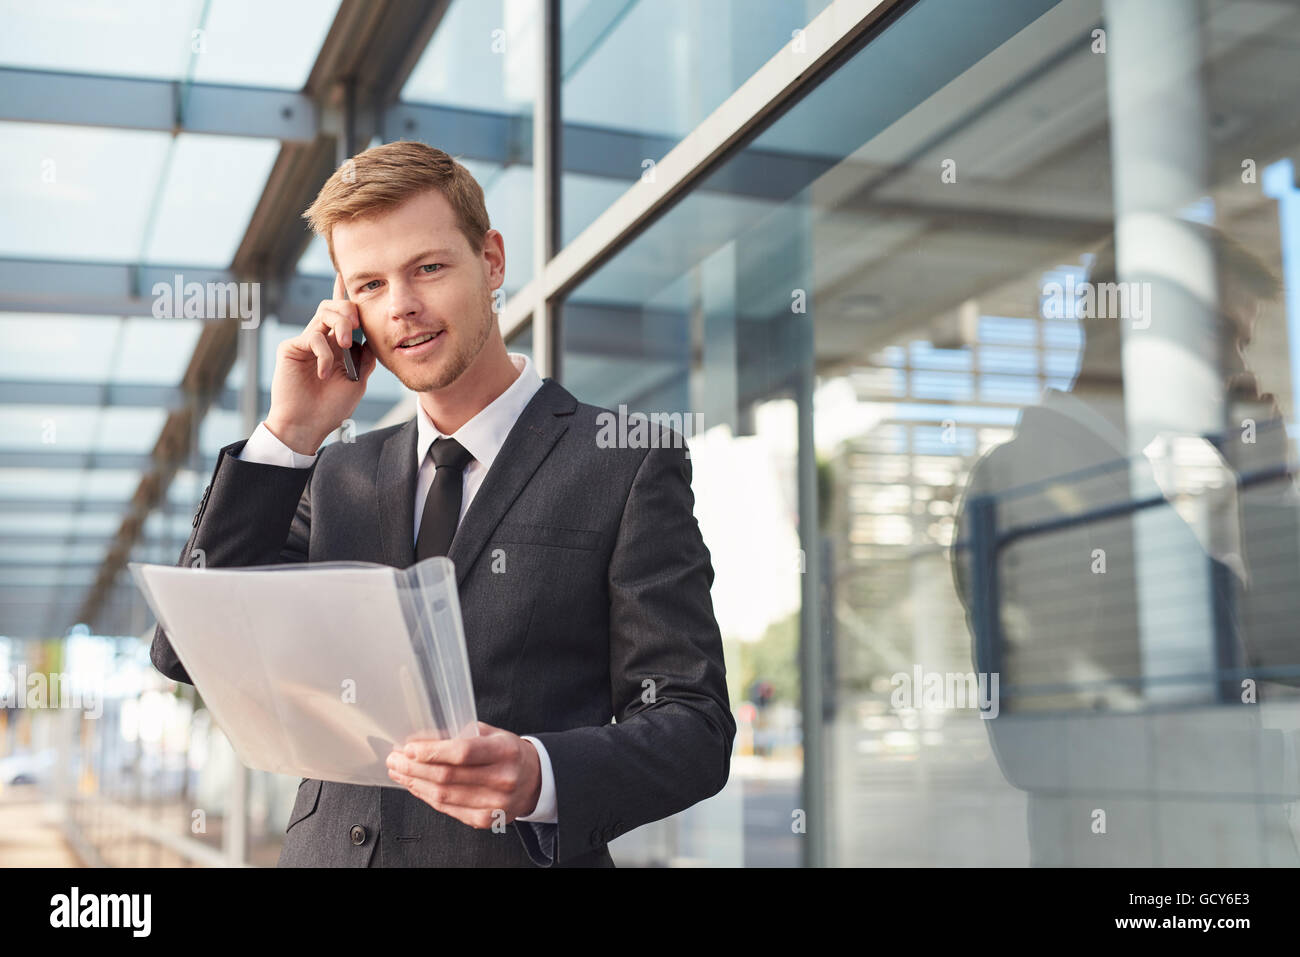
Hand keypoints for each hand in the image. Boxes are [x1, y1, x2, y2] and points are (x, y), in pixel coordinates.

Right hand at [265, 272, 376, 454]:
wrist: (307, 425)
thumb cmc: (331, 408)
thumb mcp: (358, 382)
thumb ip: (365, 358)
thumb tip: (372, 338)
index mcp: (339, 347)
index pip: (344, 316)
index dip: (347, 297)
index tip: (350, 278)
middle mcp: (322, 340)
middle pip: (334, 306)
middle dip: (349, 308)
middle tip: (355, 327)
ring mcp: (306, 342)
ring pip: (324, 313)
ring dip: (340, 323)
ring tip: (345, 345)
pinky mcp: (292, 348)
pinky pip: (313, 336)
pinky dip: (324, 354)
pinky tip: (325, 373)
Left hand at [386, 721, 541, 828]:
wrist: (534, 780)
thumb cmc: (508, 753)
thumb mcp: (492, 734)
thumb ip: (462, 735)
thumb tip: (422, 741)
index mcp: (505, 752)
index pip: (463, 753)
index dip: (432, 752)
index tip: (409, 748)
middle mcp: (502, 779)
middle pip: (448, 776)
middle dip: (415, 768)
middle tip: (396, 760)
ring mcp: (494, 803)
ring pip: (444, 796)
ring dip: (415, 783)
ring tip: (400, 772)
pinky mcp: (485, 820)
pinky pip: (448, 809)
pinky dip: (427, 797)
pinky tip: (416, 786)